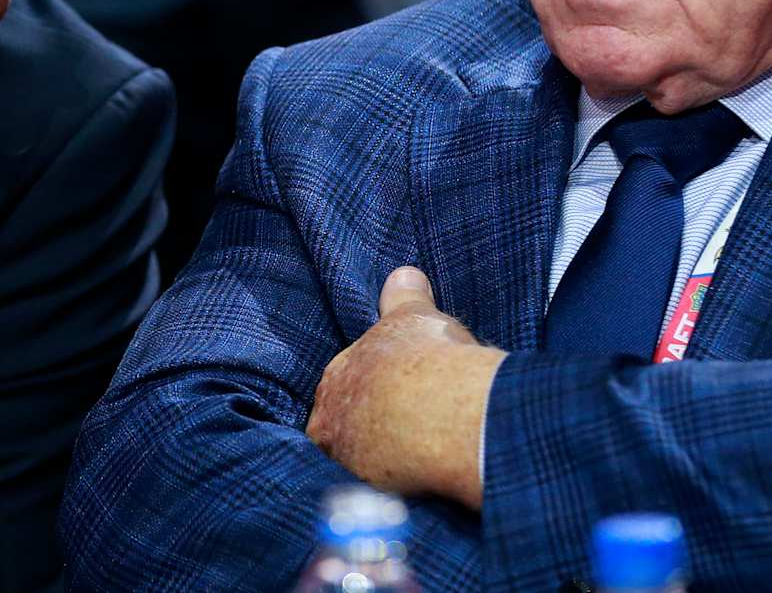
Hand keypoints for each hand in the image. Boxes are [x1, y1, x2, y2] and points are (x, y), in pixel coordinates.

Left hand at [306, 267, 506, 509]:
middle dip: (371, 430)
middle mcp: (330, 424)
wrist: (442, 409)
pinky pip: (380, 496)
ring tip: (419, 461)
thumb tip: (404, 272)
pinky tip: (422, 487)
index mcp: (336, 380)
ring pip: (360, 465)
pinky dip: (398, 492)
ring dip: (382, 464)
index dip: (372, 393)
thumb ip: (404, 296)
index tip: (395, 398)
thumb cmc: (425, 357)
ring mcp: (347, 464)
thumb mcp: (414, 316)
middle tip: (408, 430)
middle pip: (347, 430)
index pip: (345, 389)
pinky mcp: (370, 498)